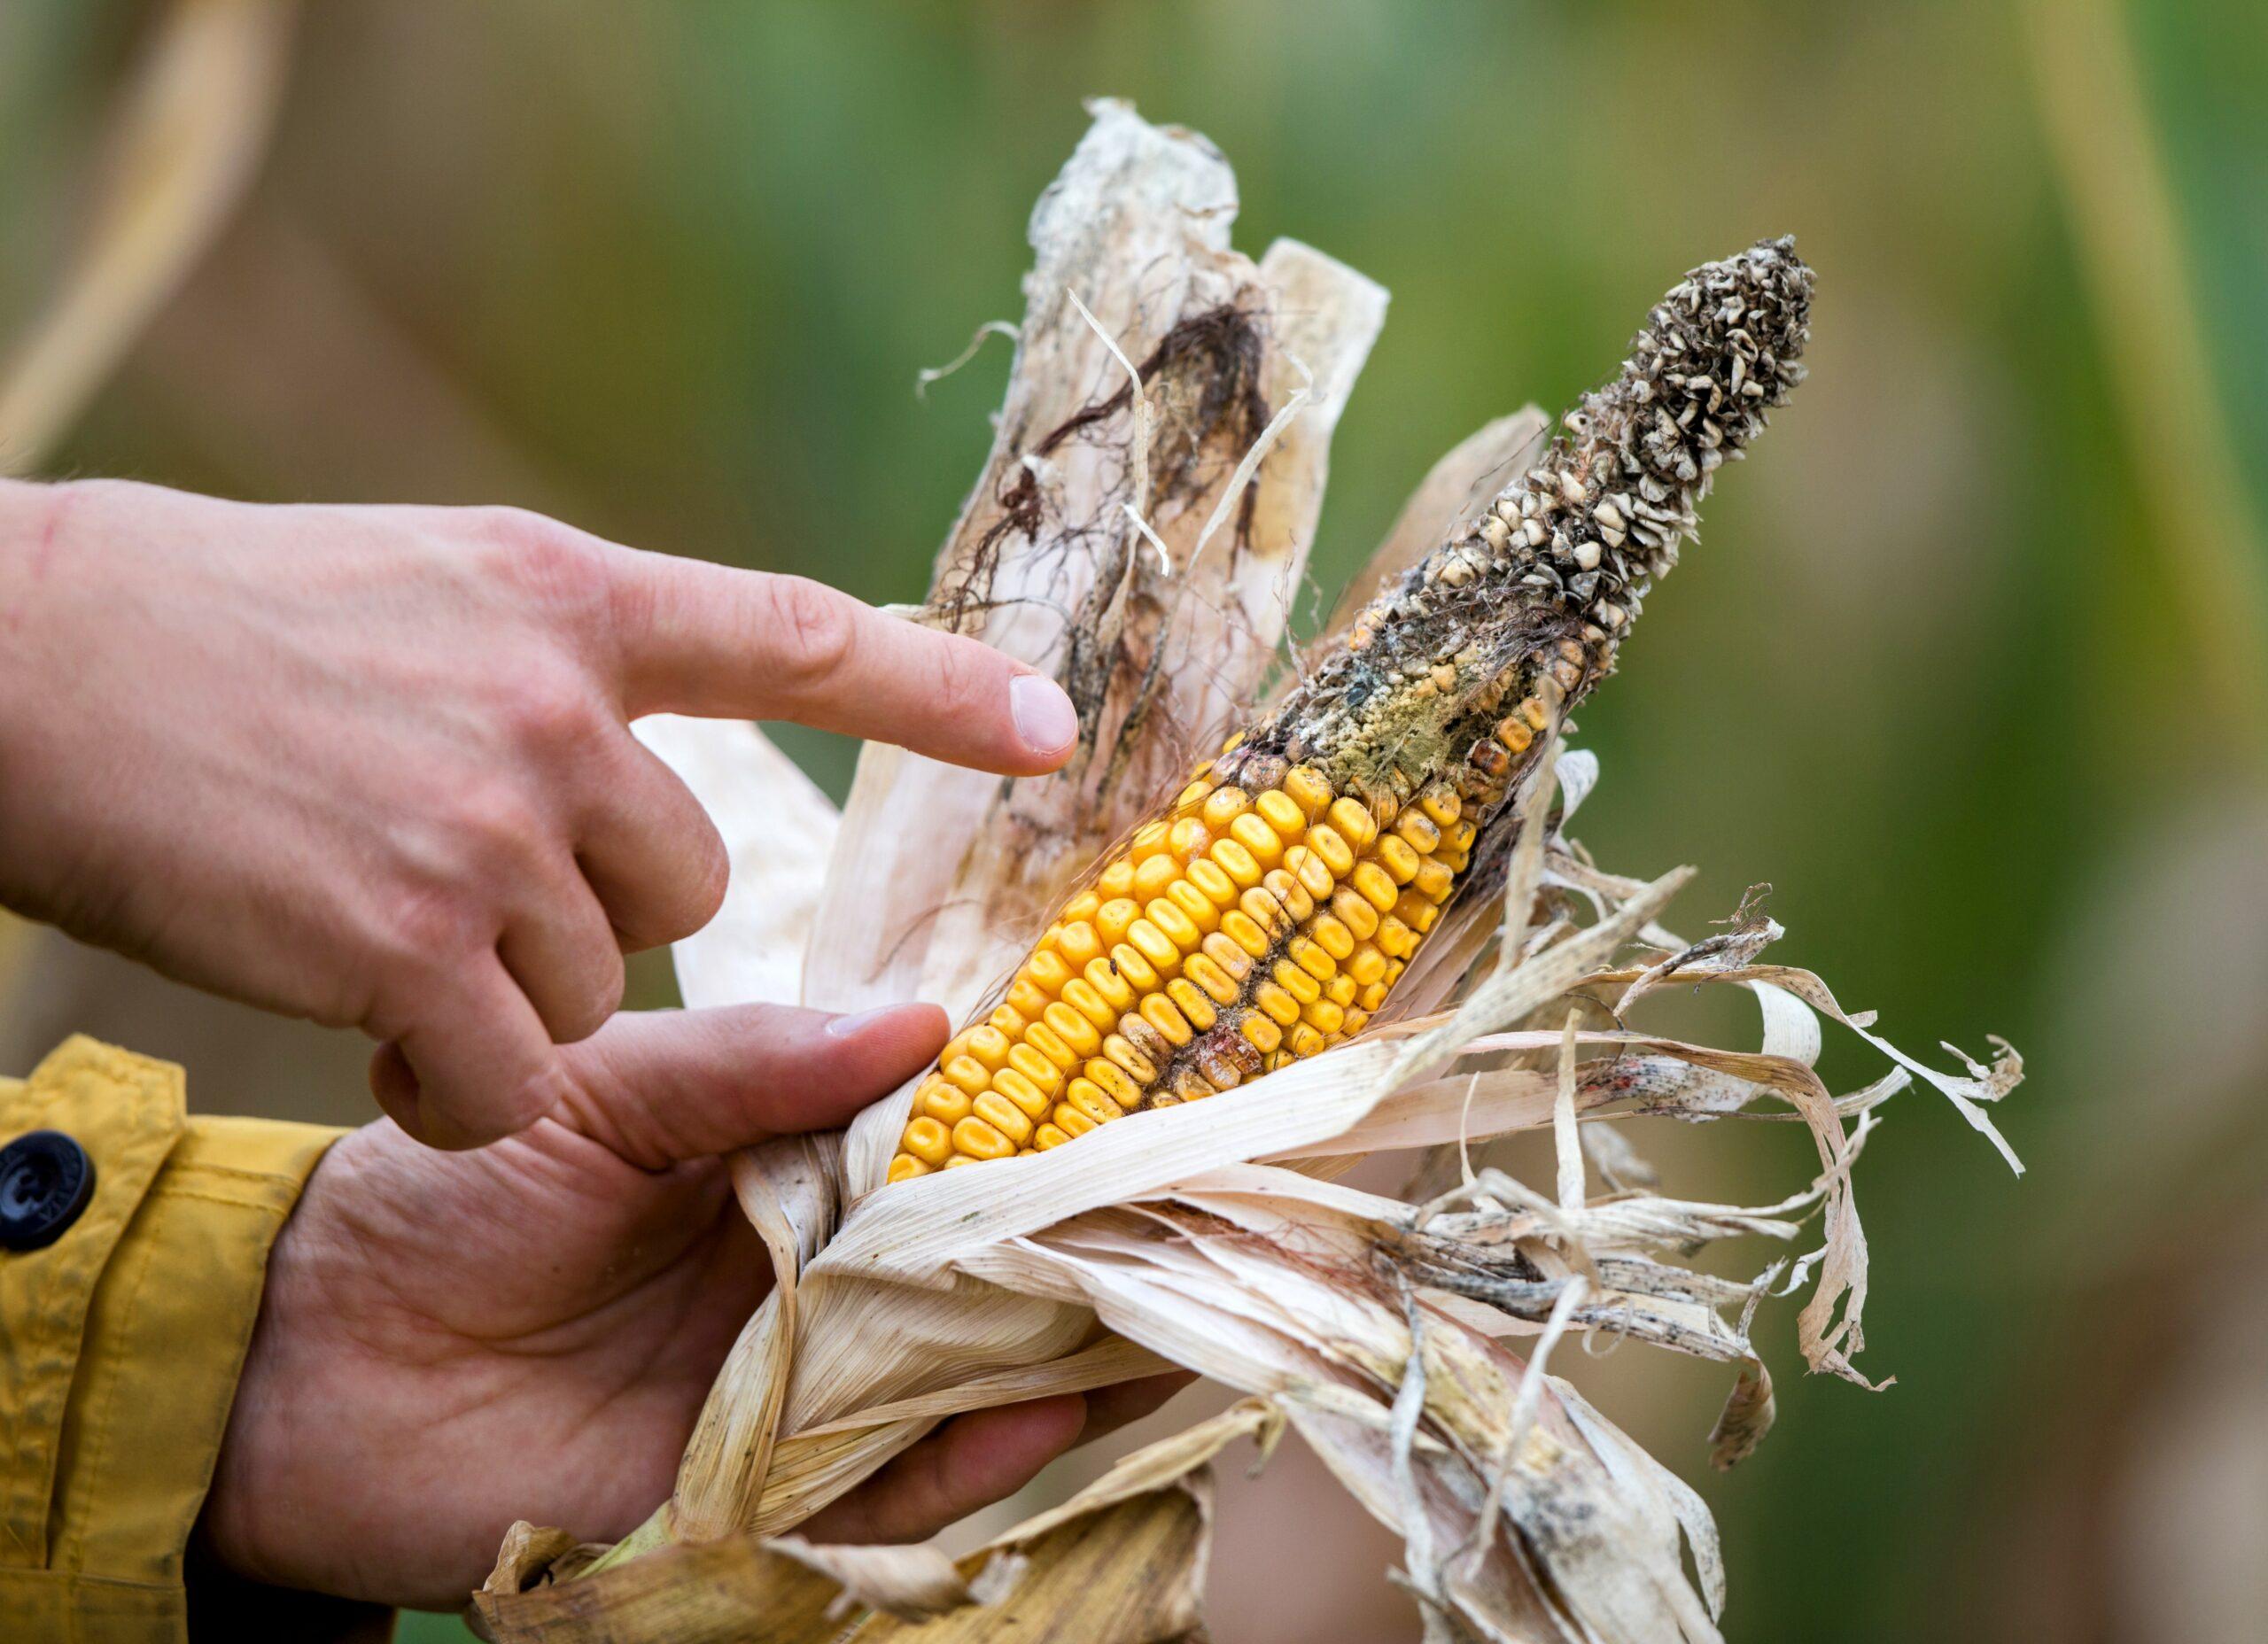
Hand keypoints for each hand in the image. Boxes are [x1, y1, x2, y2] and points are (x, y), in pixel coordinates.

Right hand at [0, 478, 1079, 1146]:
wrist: (21, 662)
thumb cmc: (216, 627)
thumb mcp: (427, 589)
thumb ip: (565, 662)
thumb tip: (651, 770)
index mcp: (568, 596)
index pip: (794, 636)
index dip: (935, 686)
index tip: (1051, 728)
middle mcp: (553, 705)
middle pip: (686, 883)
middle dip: (597, 913)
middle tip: (458, 884)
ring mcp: (487, 825)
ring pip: (599, 983)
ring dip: (507, 995)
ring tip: (374, 933)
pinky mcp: (411, 945)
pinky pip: (508, 1072)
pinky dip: (453, 1086)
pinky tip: (368, 1039)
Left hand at [199, 1001, 1185, 1609]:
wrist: (316, 1358)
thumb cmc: (454, 1192)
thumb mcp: (602, 1090)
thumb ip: (751, 1064)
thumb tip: (928, 1021)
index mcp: (791, 1165)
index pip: (949, 1145)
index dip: (1043, 1123)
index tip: (1147, 1084)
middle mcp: (820, 1276)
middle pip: (983, 1266)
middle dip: (1086, 1246)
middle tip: (1202, 1208)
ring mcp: (801, 1387)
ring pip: (963, 1375)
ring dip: (1067, 1355)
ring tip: (1166, 1314)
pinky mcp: (763, 1493)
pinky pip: (889, 1487)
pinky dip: (970, 1458)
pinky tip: (1043, 1407)